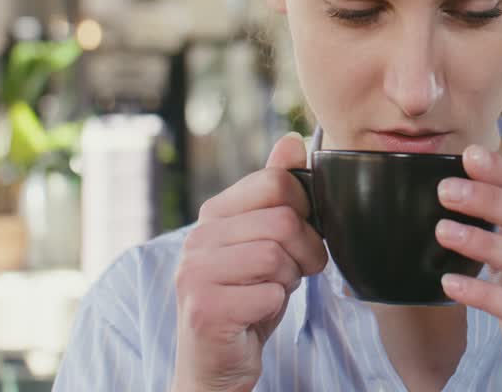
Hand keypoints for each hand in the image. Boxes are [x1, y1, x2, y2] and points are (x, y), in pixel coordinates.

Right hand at [171, 133, 328, 391]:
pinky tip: (257, 313)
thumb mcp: (264, 240)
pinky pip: (269, 294)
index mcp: (213, 214)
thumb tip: (292, 140)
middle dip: (305, 251)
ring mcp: (196, 273)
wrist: (216, 362)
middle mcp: (197, 238)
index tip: (299, 236)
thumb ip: (275, 192)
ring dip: (289, 280)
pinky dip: (276, 306)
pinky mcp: (205, 310)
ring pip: (277, 256)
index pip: (276, 182)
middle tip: (295, 271)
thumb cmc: (246, 298)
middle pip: (284, 220)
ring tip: (272, 290)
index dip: (304, 211)